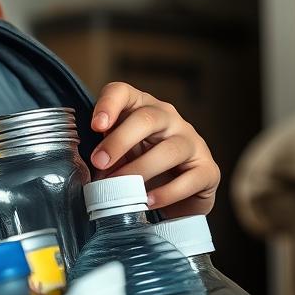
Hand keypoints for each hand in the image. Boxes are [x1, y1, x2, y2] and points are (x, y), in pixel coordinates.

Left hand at [89, 82, 219, 216]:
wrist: (178, 194)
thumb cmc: (141, 166)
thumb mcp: (118, 155)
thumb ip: (105, 155)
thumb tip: (87, 171)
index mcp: (141, 108)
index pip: (123, 92)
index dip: (109, 105)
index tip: (95, 126)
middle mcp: (168, 119)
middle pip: (147, 119)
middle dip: (120, 141)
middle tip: (100, 162)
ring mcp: (191, 142)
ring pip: (169, 149)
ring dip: (141, 169)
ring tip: (121, 188)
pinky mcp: (207, 170)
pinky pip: (190, 179)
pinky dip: (167, 193)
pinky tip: (148, 201)